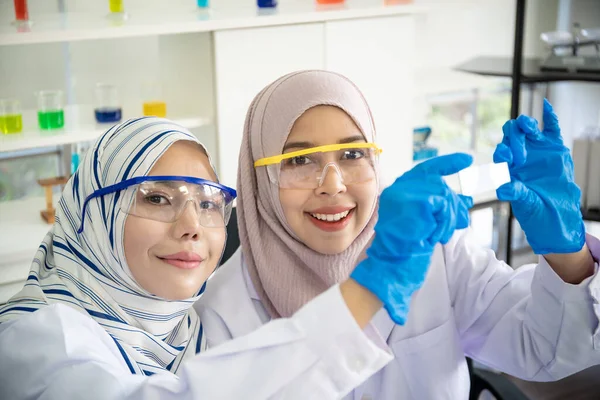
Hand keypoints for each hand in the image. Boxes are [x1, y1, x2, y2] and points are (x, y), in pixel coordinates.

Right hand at [350, 153, 473, 324]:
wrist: (395, 261)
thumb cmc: (407, 246)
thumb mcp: (427, 221)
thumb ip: (443, 208)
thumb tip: (466, 200)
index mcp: (399, 190)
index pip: (427, 169)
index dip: (448, 163)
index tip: (467, 160)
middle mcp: (400, 187)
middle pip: (440, 184)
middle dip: (454, 205)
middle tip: (461, 221)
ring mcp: (406, 191)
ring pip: (444, 195)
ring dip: (448, 218)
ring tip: (439, 235)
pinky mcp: (418, 200)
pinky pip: (444, 205)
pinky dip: (445, 222)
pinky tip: (434, 235)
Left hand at [493, 99, 584, 253]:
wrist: (557, 213)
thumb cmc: (535, 210)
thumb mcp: (525, 203)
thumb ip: (515, 193)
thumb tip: (502, 189)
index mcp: (507, 167)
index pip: (500, 154)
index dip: (502, 152)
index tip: (508, 157)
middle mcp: (519, 155)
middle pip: (511, 137)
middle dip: (513, 138)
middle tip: (520, 150)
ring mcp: (536, 149)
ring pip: (527, 130)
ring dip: (525, 124)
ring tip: (526, 125)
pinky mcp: (554, 147)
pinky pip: (551, 128)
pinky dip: (549, 117)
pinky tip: (546, 106)